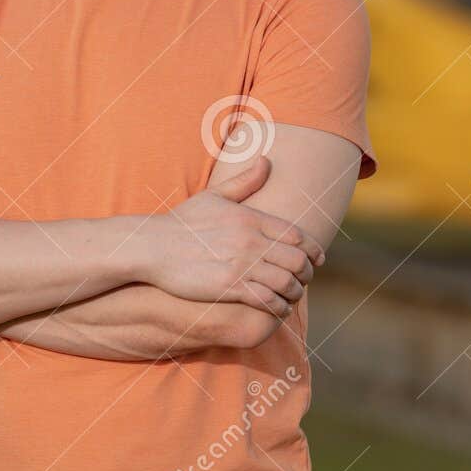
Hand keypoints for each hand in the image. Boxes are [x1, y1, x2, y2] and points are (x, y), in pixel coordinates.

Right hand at [143, 157, 324, 316]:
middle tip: (304, 281)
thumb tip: (267, 161)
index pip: (297, 235)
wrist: (152, 246)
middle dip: (307, 273)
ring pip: (286, 281)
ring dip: (294, 292)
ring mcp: (241, 264)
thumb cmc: (182, 222)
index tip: (317, 260)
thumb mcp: (214, 196)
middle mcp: (251, 240)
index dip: (313, 250)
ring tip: (292, 297)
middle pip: (297, 260)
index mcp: (251, 218)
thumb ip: (245, 181)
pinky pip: (266, 299)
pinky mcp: (230, 286)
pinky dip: (278, 306)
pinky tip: (277, 309)